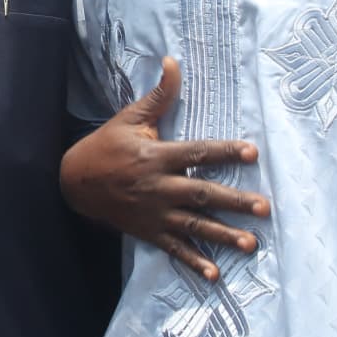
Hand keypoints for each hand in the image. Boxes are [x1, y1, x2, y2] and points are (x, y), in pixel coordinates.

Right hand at [59, 57, 266, 280]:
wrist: (73, 182)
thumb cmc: (106, 146)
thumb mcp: (130, 118)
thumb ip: (159, 96)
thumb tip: (173, 62)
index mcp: (157, 157)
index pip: (198, 153)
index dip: (225, 152)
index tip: (251, 153)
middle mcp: (158, 187)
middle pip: (202, 194)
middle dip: (234, 202)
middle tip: (263, 208)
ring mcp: (154, 213)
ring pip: (194, 225)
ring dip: (223, 236)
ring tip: (251, 244)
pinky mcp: (148, 232)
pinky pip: (174, 249)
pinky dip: (193, 263)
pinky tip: (215, 275)